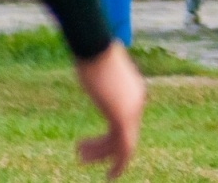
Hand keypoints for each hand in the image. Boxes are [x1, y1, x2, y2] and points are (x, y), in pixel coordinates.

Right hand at [74, 42, 145, 178]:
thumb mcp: (99, 69)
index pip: (125, 123)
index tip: (88, 144)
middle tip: (81, 154)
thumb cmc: (92, 54)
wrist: (95, 47)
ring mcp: (132, 109)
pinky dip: (118, 163)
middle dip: (103, 149)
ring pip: (122, 144)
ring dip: (101, 155)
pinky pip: (125, 147)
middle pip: (125, 134)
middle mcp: (137, 102)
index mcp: (134, 93)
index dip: (107, 138)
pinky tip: (109, 174)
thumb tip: (91, 64)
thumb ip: (101, 78)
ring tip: (80, 156)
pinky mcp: (123, 115)